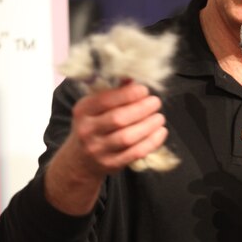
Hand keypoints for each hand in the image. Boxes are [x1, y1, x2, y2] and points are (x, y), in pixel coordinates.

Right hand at [45, 82, 167, 214]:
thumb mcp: (94, 107)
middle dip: (141, 109)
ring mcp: (98, 149)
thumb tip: (134, 78)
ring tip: (160, 117)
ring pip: (127, 137)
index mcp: (83, 111)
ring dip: (148, 125)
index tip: (144, 90)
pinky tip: (161, 132)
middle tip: (156, 102)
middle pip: (118, 119)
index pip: (105, 100)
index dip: (128, 94)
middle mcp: (87, 130)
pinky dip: (152, 142)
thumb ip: (113, 92)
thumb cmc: (93, 126)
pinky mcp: (111, 164)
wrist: (80, 160)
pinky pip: (135, 153)